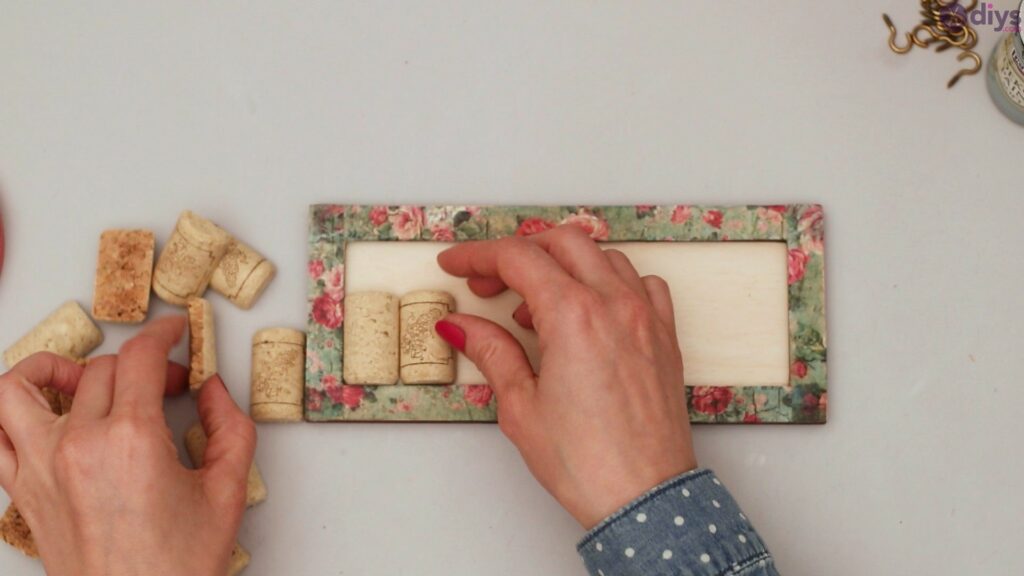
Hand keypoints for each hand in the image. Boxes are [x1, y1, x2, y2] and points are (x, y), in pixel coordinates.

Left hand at [0, 316, 255, 575]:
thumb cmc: (176, 566)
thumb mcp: (228, 490)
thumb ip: (230, 427)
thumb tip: (213, 391)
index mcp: (131, 440)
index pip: (140, 357)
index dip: (163, 333)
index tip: (175, 330)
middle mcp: (78, 446)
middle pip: (99, 368)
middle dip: (140, 363)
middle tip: (168, 384)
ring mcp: (41, 468)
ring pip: (19, 388)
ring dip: (51, 369)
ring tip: (83, 379)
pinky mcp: (25, 492)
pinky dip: (11, 414)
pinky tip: (46, 417)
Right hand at [436, 225, 696, 528]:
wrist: (644, 498)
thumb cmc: (588, 462)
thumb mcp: (521, 406)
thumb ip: (492, 352)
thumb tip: (462, 325)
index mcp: (574, 315)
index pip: (517, 257)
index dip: (477, 255)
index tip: (456, 265)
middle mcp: (615, 304)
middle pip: (560, 242)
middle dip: (518, 253)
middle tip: (489, 284)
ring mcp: (645, 317)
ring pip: (603, 255)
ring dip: (563, 264)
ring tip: (535, 306)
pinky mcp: (664, 336)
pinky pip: (641, 282)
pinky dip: (611, 280)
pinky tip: (592, 307)